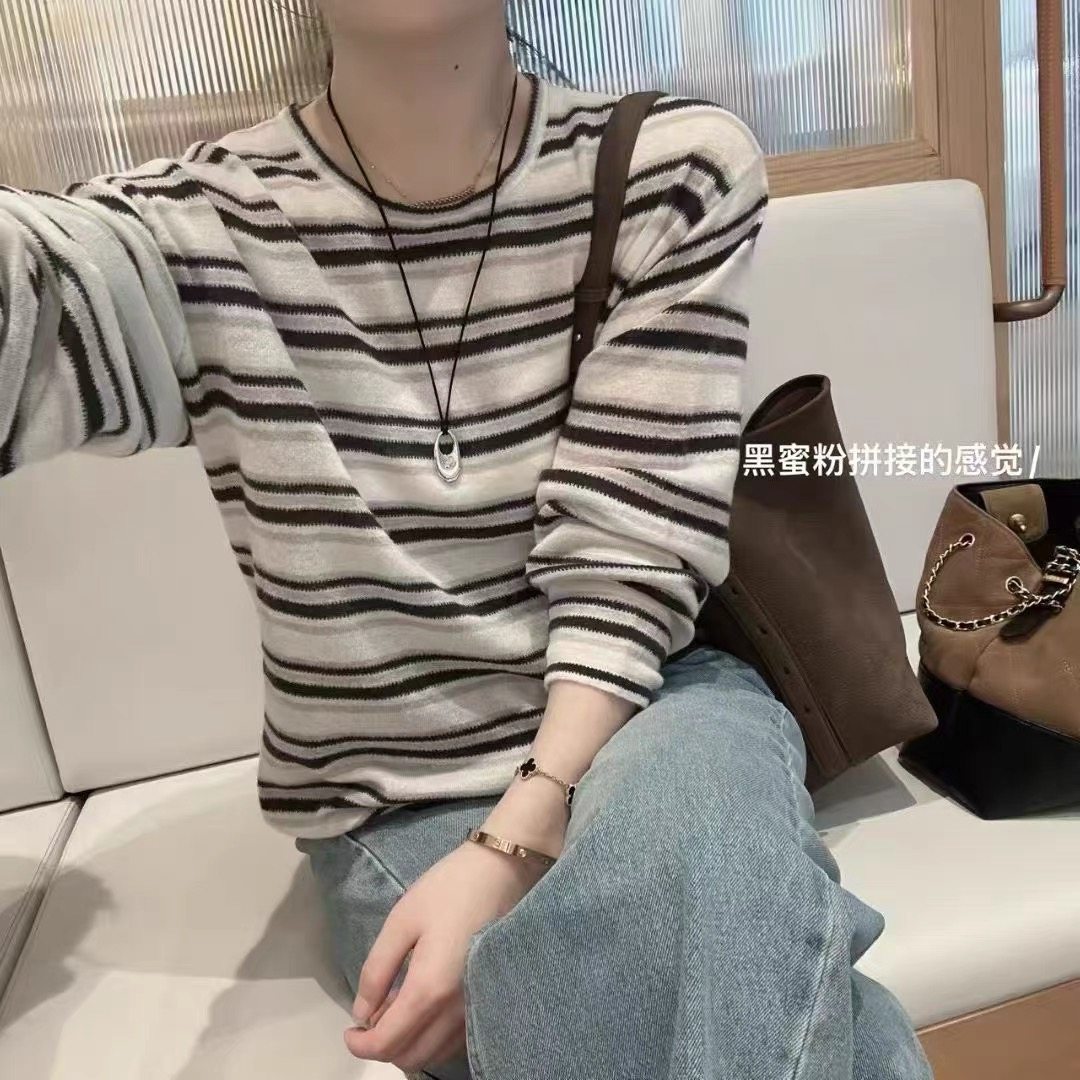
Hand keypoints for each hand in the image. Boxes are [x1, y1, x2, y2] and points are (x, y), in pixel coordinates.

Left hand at [343, 832, 551, 1071]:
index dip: (361, 1045)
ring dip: (407, 1043)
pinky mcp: (488, 1000)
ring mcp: (476, 1009)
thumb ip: (377, 970)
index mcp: (430, 989)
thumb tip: (362, 1013)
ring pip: (434, 1054)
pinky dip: (431, 1036)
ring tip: (394, 1007)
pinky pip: (454, 1040)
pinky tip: (422, 1006)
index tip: (349, 1031)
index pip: (388, 1042)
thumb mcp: (402, 920)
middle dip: (382, 1047)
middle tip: (370, 1015)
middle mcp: (456, 1011)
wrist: (502, 871)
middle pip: (411, 1057)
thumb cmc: (448, 889)